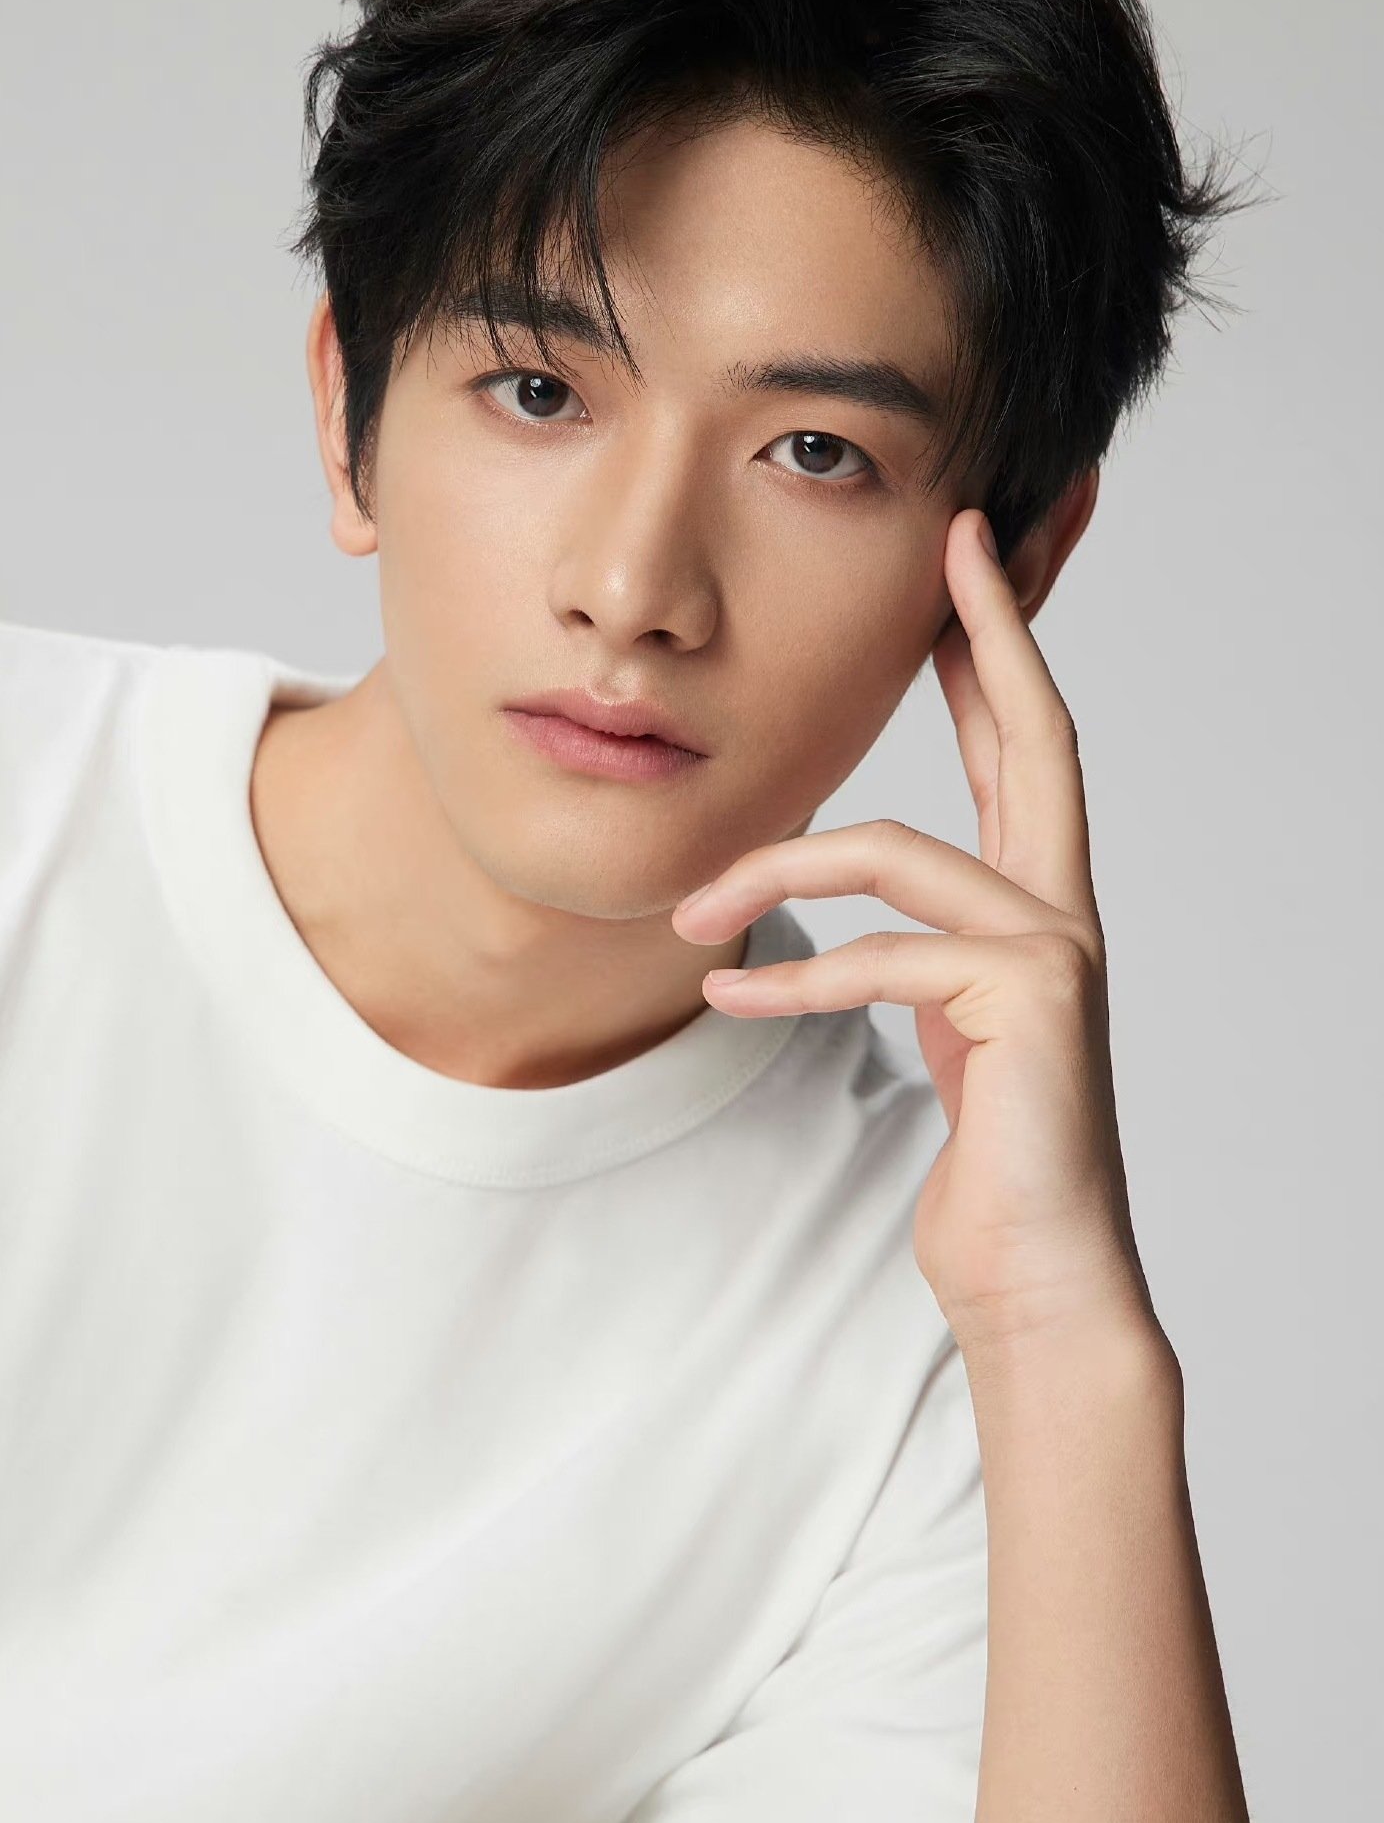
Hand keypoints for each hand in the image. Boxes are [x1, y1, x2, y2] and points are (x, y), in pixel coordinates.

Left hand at [671, 508, 1159, 1359]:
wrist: (1037, 1282)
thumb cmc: (990, 1160)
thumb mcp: (937, 1030)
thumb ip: (915, 956)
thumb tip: (858, 913)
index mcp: (1039, 909)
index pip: (1023, 749)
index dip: (998, 650)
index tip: (965, 563)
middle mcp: (1062, 914)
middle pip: (1035, 736)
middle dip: (991, 630)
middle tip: (955, 541)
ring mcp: (1055, 952)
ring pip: (897, 851)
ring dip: (776, 870)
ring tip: (690, 916)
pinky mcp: (1030, 1003)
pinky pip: (881, 956)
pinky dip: (791, 975)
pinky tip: (727, 998)